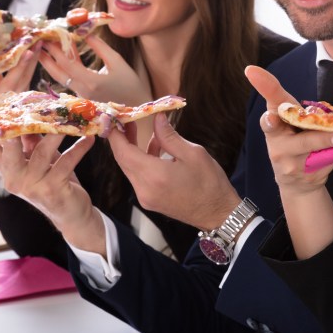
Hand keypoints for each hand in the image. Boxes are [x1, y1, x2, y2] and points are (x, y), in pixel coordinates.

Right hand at [0, 50, 38, 109]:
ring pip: (25, 78)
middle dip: (19, 67)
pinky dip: (34, 62)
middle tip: (28, 52)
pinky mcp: (25, 93)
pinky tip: (39, 48)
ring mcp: (14, 97)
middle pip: (10, 83)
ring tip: (38, 43)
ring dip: (32, 60)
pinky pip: (30, 76)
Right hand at [0, 112, 106, 253]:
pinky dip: (79, 149)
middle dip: (10, 132)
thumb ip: (31, 140)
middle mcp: (15, 179)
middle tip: (17, 112)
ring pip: (43, 152)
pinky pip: (66, 163)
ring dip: (57, 133)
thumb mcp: (40, 158)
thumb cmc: (54, 180)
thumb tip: (30, 113)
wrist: (71, 213)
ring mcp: (32, 186)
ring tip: (68, 117)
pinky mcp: (52, 190)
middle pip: (7, 152)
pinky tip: (88, 138)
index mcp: (7, 169)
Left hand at [39, 35, 150, 104]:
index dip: (56, 50)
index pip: (67, 64)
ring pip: (61, 78)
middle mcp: (82, 91)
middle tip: (39, 42)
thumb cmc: (130, 85)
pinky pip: (69, 80)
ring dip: (52, 63)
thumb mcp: (118, 62)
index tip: (49, 36)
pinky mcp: (82, 96)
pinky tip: (62, 55)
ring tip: (43, 49)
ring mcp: (81, 95)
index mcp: (91, 82)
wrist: (135, 108)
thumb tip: (86, 35)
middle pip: (58, 74)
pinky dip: (64, 67)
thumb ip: (101, 48)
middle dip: (46, 57)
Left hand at [106, 113, 239, 230]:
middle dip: (121, 139)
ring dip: (132, 150)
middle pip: (123, 161)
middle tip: (126, 120)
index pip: (123, 152)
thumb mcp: (193, 153)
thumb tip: (157, 118)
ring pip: (130, 169)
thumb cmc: (210, 183)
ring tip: (139, 130)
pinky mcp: (150, 201)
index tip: (114, 118)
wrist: (218, 214)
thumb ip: (169, 136)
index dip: (115, 134)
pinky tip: (154, 149)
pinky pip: (139, 177)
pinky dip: (141, 161)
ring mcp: (146, 197)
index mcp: (154, 175)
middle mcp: (144, 189)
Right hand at [245, 65, 332, 257]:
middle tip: (284, 116)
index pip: (271, 97)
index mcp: (276, 118)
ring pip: (307, 144)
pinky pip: (322, 160)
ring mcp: (287, 158)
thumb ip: (302, 112)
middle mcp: (276, 138)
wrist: (297, 182)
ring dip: (324, 140)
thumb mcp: (296, 124)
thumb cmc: (298, 143)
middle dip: (292, 121)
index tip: (251, 71)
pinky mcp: (301, 173)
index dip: (262, 83)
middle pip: (287, 124)